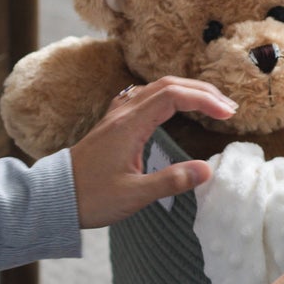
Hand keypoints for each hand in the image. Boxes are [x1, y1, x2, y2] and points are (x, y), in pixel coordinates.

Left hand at [69, 77, 232, 228]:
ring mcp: (117, 117)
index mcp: (129, 125)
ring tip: (210, 106)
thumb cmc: (91, 198)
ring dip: (186, 92)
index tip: (227, 114)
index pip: (174, 96)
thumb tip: (206, 171)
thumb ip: (171, 181)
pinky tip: (174, 108)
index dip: (204, 100)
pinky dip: (168, 97)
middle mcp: (123, 113)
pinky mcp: (114, 125)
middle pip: (168, 85)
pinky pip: (145, 98)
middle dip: (202, 91)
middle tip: (228, 108)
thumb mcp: (134, 195)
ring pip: (156, 89)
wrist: (55, 198)